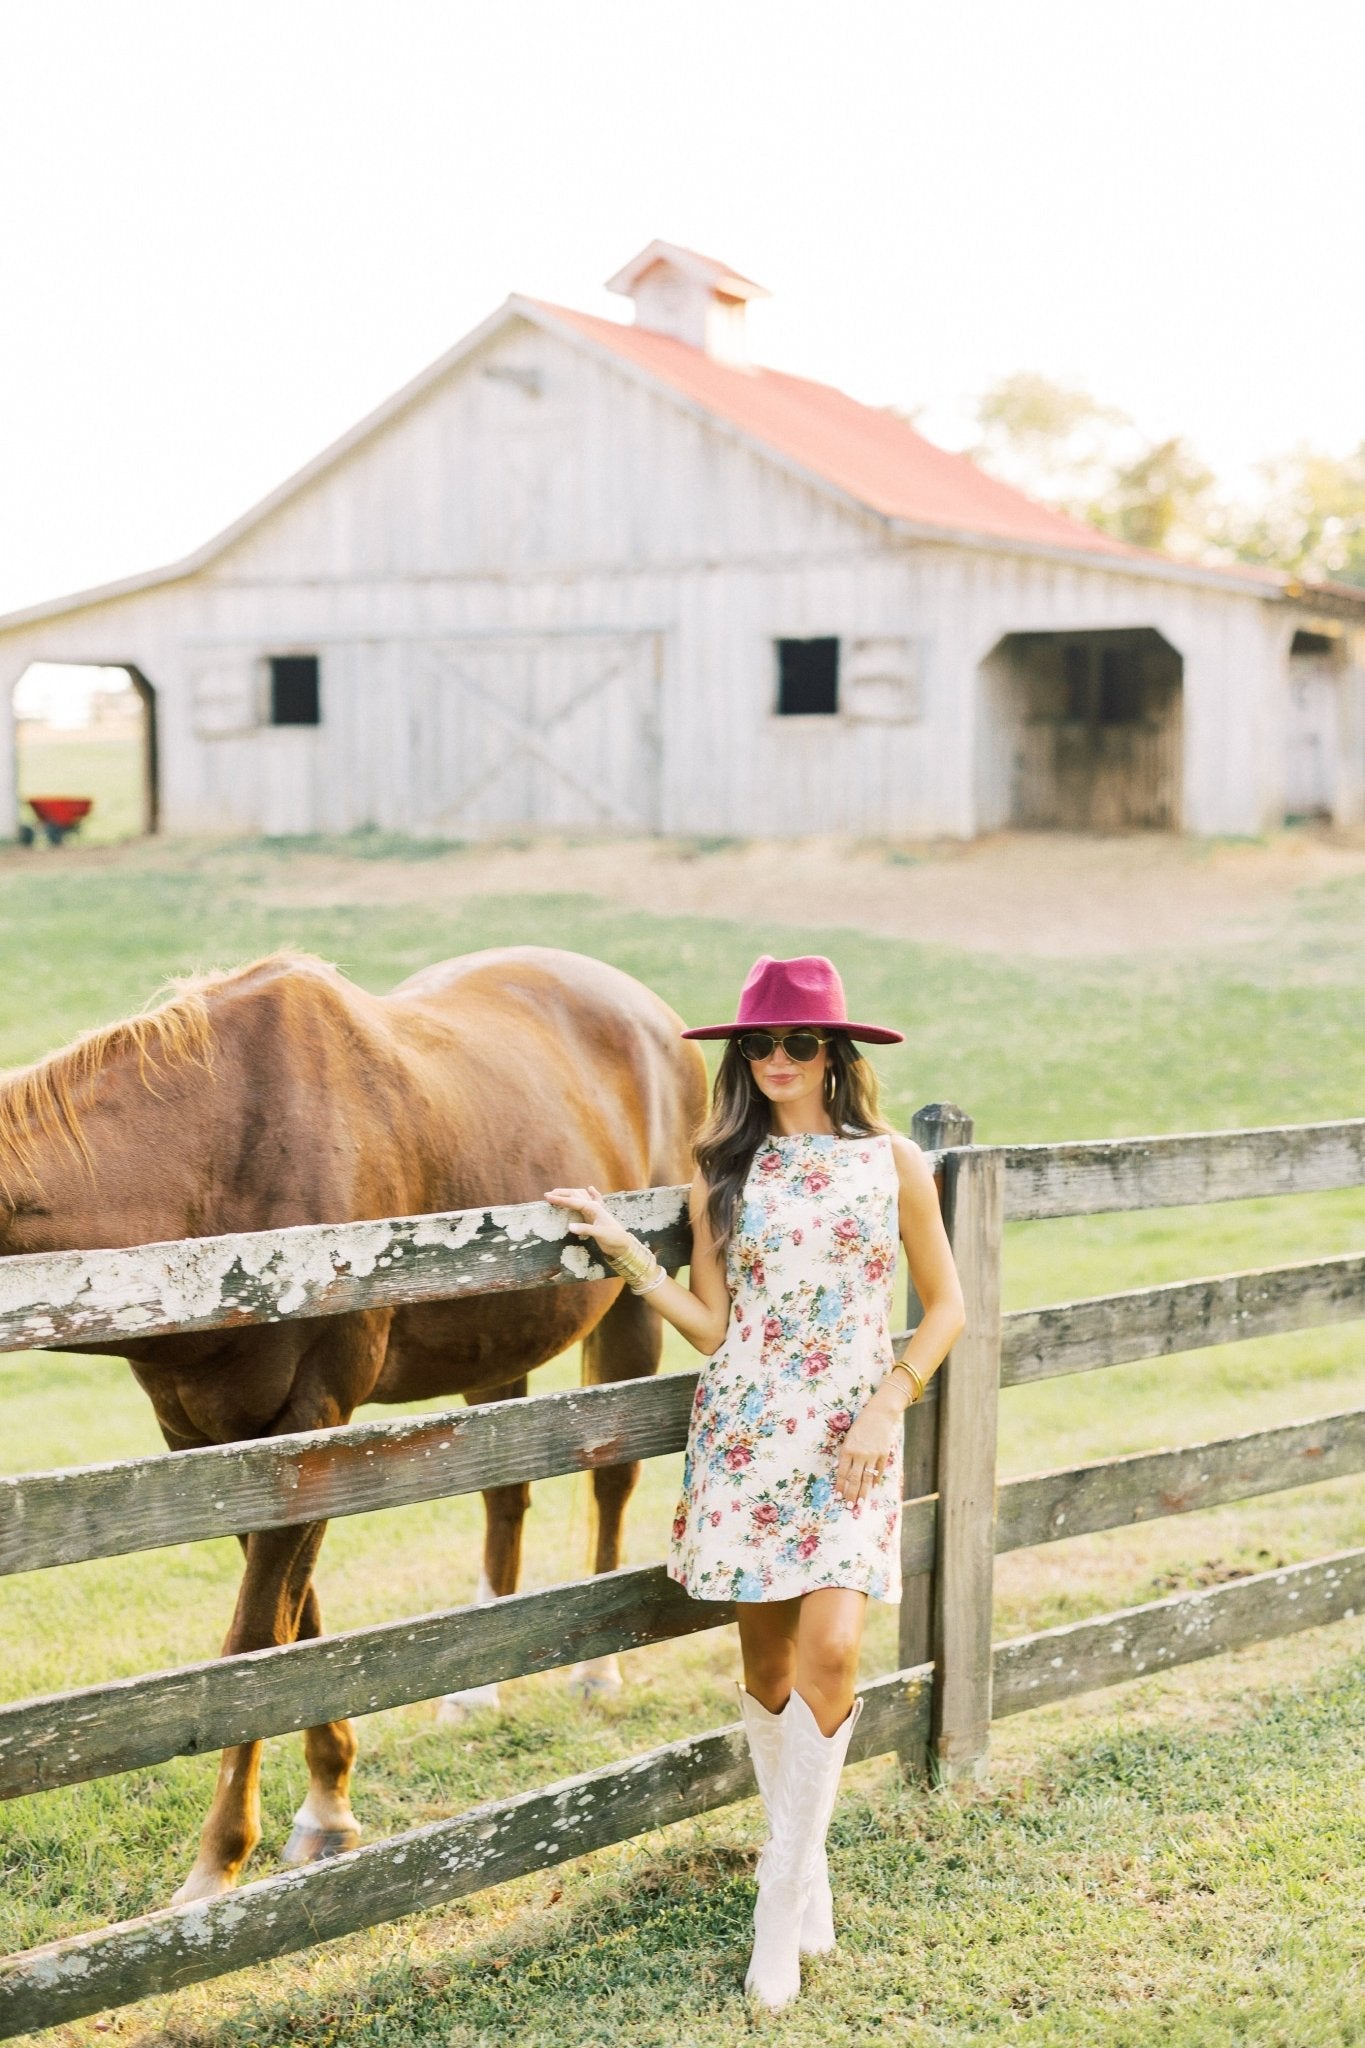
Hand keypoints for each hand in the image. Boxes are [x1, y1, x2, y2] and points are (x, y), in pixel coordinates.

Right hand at [542, 1184, 632, 1258]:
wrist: (624, 1244)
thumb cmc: (613, 1238)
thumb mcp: (599, 1234)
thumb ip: (585, 1229)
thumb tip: (570, 1226)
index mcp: (593, 1208)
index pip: (573, 1201)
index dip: (560, 1200)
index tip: (547, 1197)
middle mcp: (594, 1206)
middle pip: (576, 1195)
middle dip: (562, 1194)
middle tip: (547, 1195)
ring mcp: (596, 1210)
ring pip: (581, 1196)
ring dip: (570, 1193)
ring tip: (559, 1194)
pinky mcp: (597, 1216)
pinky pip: (593, 1200)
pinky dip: (591, 1194)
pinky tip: (591, 1189)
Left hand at [835, 1391, 899, 1505]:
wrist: (879, 1414)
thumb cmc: (860, 1425)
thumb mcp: (848, 1437)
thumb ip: (844, 1454)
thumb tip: (837, 1469)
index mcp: (848, 1449)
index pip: (842, 1473)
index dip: (840, 1486)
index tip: (838, 1497)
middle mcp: (860, 1454)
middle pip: (854, 1479)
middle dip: (851, 1494)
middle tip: (849, 1507)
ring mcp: (873, 1455)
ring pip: (867, 1478)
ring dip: (863, 1493)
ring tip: (860, 1503)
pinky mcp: (884, 1454)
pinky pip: (878, 1471)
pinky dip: (875, 1480)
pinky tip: (872, 1488)